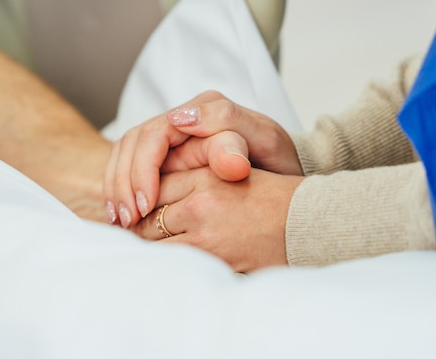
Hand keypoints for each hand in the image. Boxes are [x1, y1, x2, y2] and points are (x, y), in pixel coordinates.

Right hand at [103, 91, 301, 227]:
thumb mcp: (263, 140)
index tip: (146, 205)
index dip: (143, 170)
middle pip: (133, 144)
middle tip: (127, 219)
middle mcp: (182, 118)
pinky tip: (121, 216)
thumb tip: (184, 120)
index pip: (154, 134)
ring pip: (125, 155)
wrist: (285, 174)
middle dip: (124, 183)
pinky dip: (120, 190)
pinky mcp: (166, 157)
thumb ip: (228, 125)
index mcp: (202, 109)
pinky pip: (130, 167)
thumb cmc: (275, 159)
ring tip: (120, 222)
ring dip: (117, 188)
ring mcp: (172, 137)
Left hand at [128, 167, 303, 272]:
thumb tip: (156, 185)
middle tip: (129, 231)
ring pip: (151, 242)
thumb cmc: (272, 199)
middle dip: (136, 225)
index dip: (142, 197)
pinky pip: (171, 262)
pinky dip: (161, 262)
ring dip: (143, 246)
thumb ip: (196, 174)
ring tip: (139, 249)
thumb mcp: (233, 172)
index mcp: (205, 176)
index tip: (135, 209)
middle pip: (146, 216)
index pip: (154, 186)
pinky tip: (160, 264)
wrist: (306, 226)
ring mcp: (204, 235)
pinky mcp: (211, 262)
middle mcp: (200, 203)